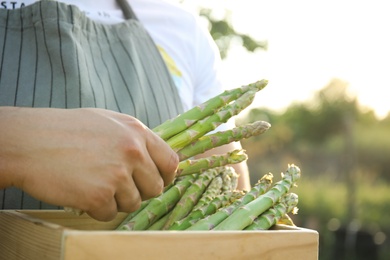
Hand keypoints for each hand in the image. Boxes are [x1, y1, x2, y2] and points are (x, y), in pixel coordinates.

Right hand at [0, 107, 178, 220]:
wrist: (29, 141)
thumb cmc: (65, 130)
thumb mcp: (108, 122)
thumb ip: (133, 138)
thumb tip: (152, 157)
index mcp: (137, 132)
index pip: (170, 161)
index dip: (165, 175)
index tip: (156, 181)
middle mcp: (132, 152)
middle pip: (155, 187)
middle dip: (140, 191)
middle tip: (118, 187)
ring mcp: (117, 174)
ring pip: (133, 203)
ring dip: (116, 200)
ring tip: (94, 185)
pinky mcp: (100, 195)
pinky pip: (110, 214)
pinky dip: (97, 209)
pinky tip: (82, 193)